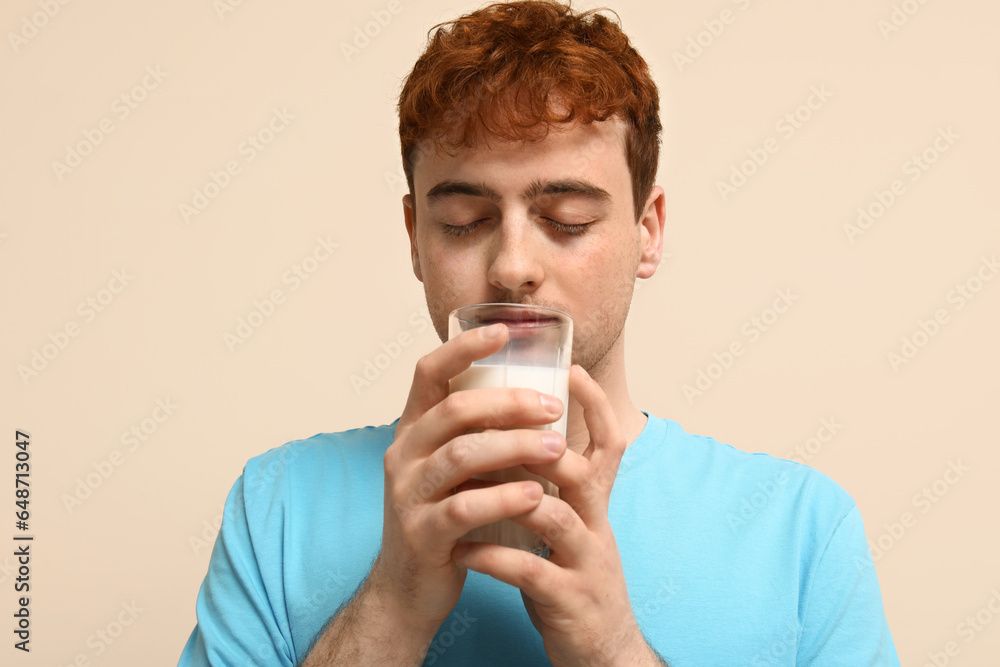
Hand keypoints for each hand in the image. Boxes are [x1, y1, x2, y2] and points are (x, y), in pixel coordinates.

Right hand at [367, 322, 569, 640]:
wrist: (409, 590)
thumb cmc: (443, 521)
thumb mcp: (452, 471)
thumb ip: (476, 435)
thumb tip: (530, 393)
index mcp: (413, 432)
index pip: (428, 373)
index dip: (463, 347)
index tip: (504, 331)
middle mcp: (403, 455)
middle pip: (454, 410)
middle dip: (508, 403)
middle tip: (552, 406)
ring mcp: (407, 495)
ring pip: (461, 454)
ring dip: (514, 446)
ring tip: (557, 447)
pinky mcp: (422, 534)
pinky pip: (465, 507)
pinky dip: (504, 497)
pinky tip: (536, 494)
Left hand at [451, 364, 660, 665]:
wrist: (598, 647)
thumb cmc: (570, 574)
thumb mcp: (570, 524)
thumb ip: (550, 484)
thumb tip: (513, 435)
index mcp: (595, 503)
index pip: (609, 444)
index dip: (595, 405)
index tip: (569, 369)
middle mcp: (597, 525)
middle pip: (581, 471)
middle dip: (541, 444)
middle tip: (499, 425)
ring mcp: (586, 563)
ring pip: (556, 517)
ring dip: (510, 496)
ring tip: (467, 485)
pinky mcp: (568, 599)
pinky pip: (529, 572)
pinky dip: (493, 558)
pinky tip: (463, 551)